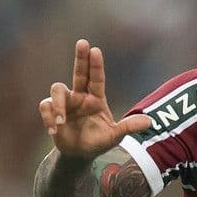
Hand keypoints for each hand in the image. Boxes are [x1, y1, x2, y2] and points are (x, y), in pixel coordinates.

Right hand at [38, 39, 151, 158]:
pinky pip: (46, 106)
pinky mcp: (52, 111)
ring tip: (62, 122)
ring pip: (57, 89)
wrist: (78, 154)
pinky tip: (55, 130)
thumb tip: (150, 121)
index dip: (96, 65)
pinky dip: (49, 117)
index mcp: (96, 99)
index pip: (97, 79)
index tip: (96, 50)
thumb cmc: (98, 142)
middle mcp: (80, 96)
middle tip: (83, 42)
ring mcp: (65, 103)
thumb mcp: (115, 136)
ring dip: (58, 104)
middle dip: (80, 58)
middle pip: (79, 72)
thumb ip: (128, 127)